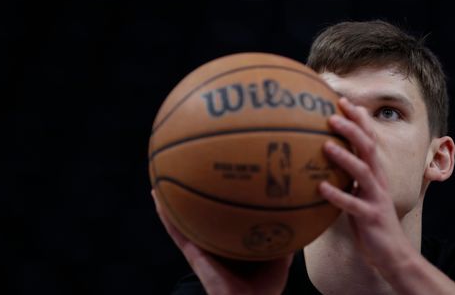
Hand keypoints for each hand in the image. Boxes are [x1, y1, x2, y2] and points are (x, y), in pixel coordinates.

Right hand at [151, 189, 292, 294]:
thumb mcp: (280, 257)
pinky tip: (157, 198)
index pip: (222, 218)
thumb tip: (297, 214)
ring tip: (160, 179)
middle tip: (185, 171)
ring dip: (170, 202)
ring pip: (182, 221)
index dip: (217, 201)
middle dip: (192, 197)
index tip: (215, 179)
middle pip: (200, 217)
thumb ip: (286, 237)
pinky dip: (165, 216)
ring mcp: (201, 247)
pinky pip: (177, 232)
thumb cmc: (265, 289)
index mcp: (230, 243)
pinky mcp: (193, 254)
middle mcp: (212, 243)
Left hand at [318, 97, 416, 277]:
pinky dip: (337, 195)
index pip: (369, 138)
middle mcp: (378, 180)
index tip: (341, 100)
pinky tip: (320, 187)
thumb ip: (349, 176)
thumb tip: (326, 160)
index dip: (358, 119)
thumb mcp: (361, 194)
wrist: (393, 254)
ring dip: (344, 157)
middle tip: (331, 115)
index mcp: (376, 173)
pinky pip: (352, 204)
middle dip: (352, 129)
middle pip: (368, 147)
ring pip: (362, 171)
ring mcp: (376, 198)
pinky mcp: (370, 217)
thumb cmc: (371, 221)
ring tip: (325, 145)